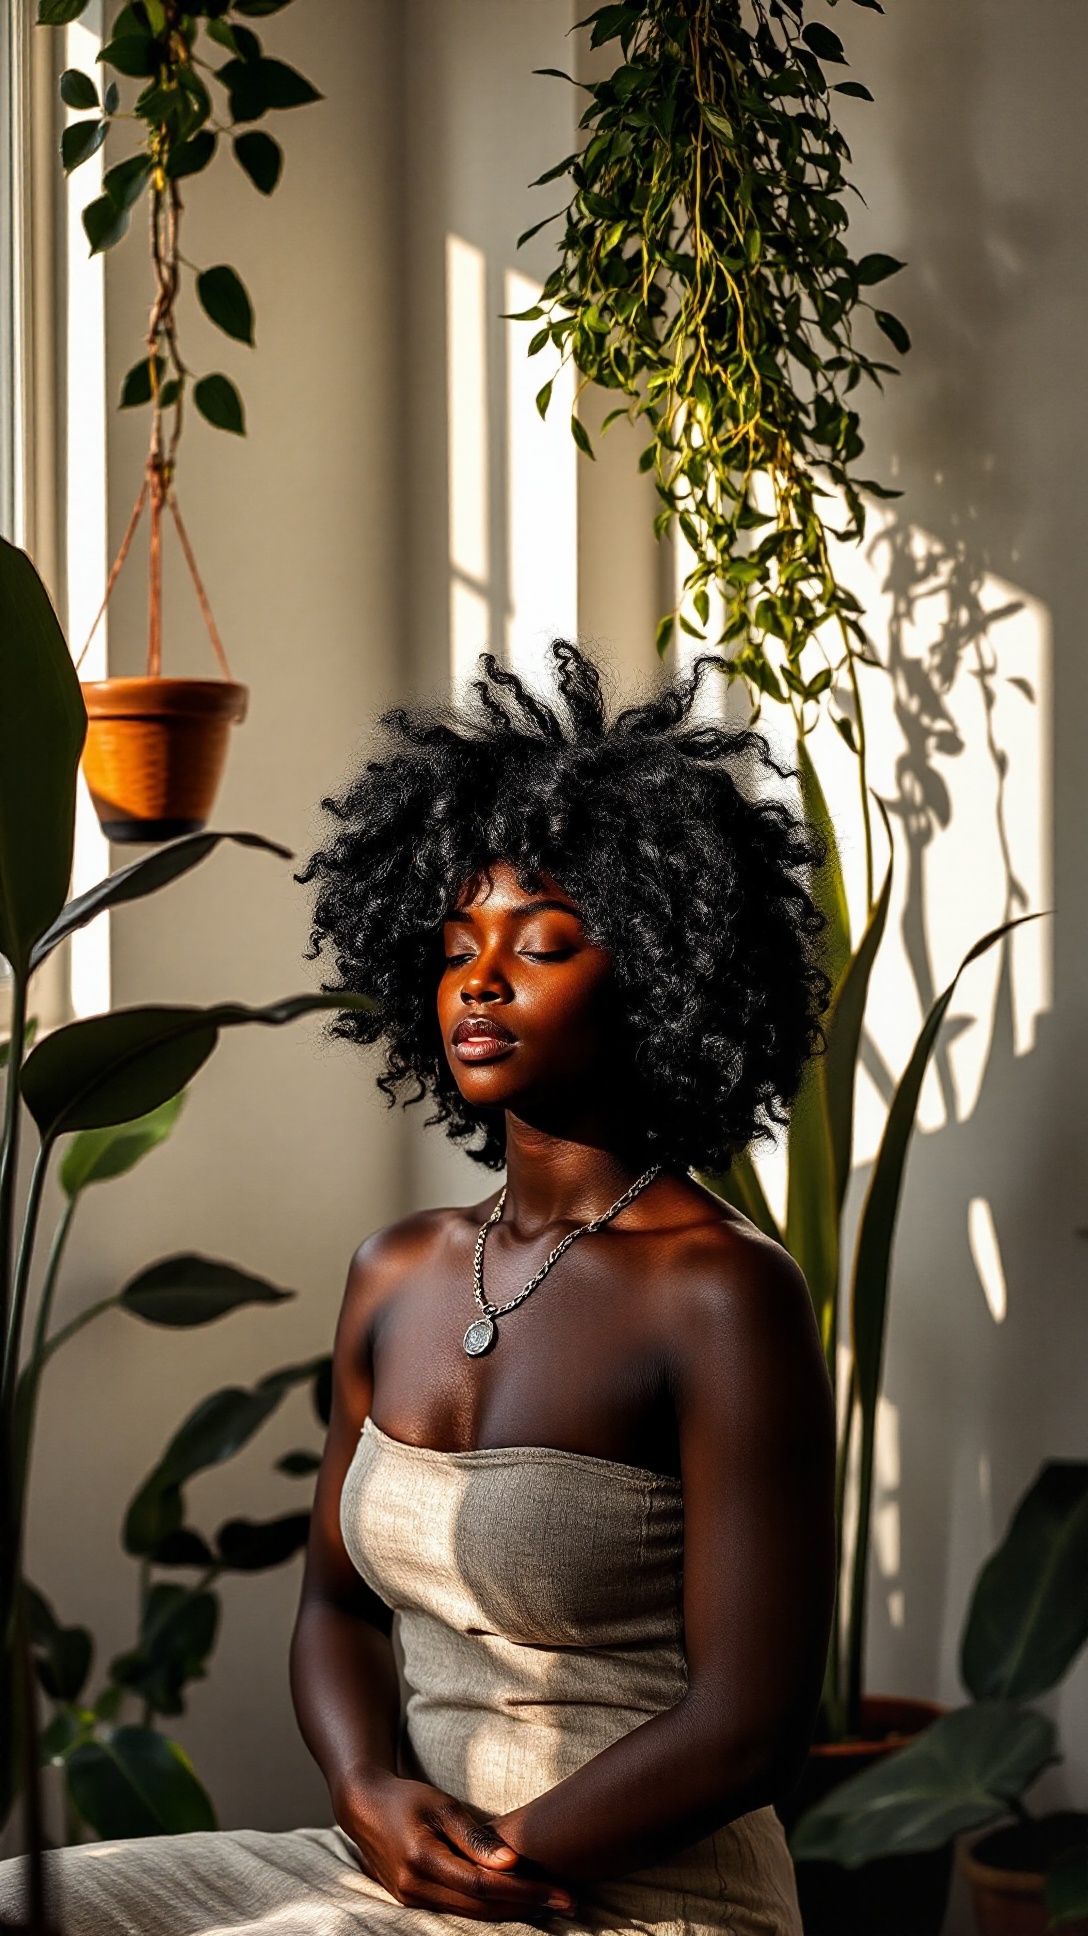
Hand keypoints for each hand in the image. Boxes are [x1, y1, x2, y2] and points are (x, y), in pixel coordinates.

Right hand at [338, 1769, 577, 1921]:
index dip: (525, 1892)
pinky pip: (458, 1911)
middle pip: (482, 1908)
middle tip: (568, 1901)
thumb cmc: (406, 1799)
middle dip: (527, 1906)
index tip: (561, 1893)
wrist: (364, 1808)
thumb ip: (474, 1837)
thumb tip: (511, 1864)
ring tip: (549, 1902)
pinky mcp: (413, 1902)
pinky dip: (488, 1907)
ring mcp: (412, 1901)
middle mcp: (415, 1889)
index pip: (484, 1887)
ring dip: (511, 1910)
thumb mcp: (440, 1806)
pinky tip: (513, 1900)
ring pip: (471, 1915)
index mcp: (423, 1861)